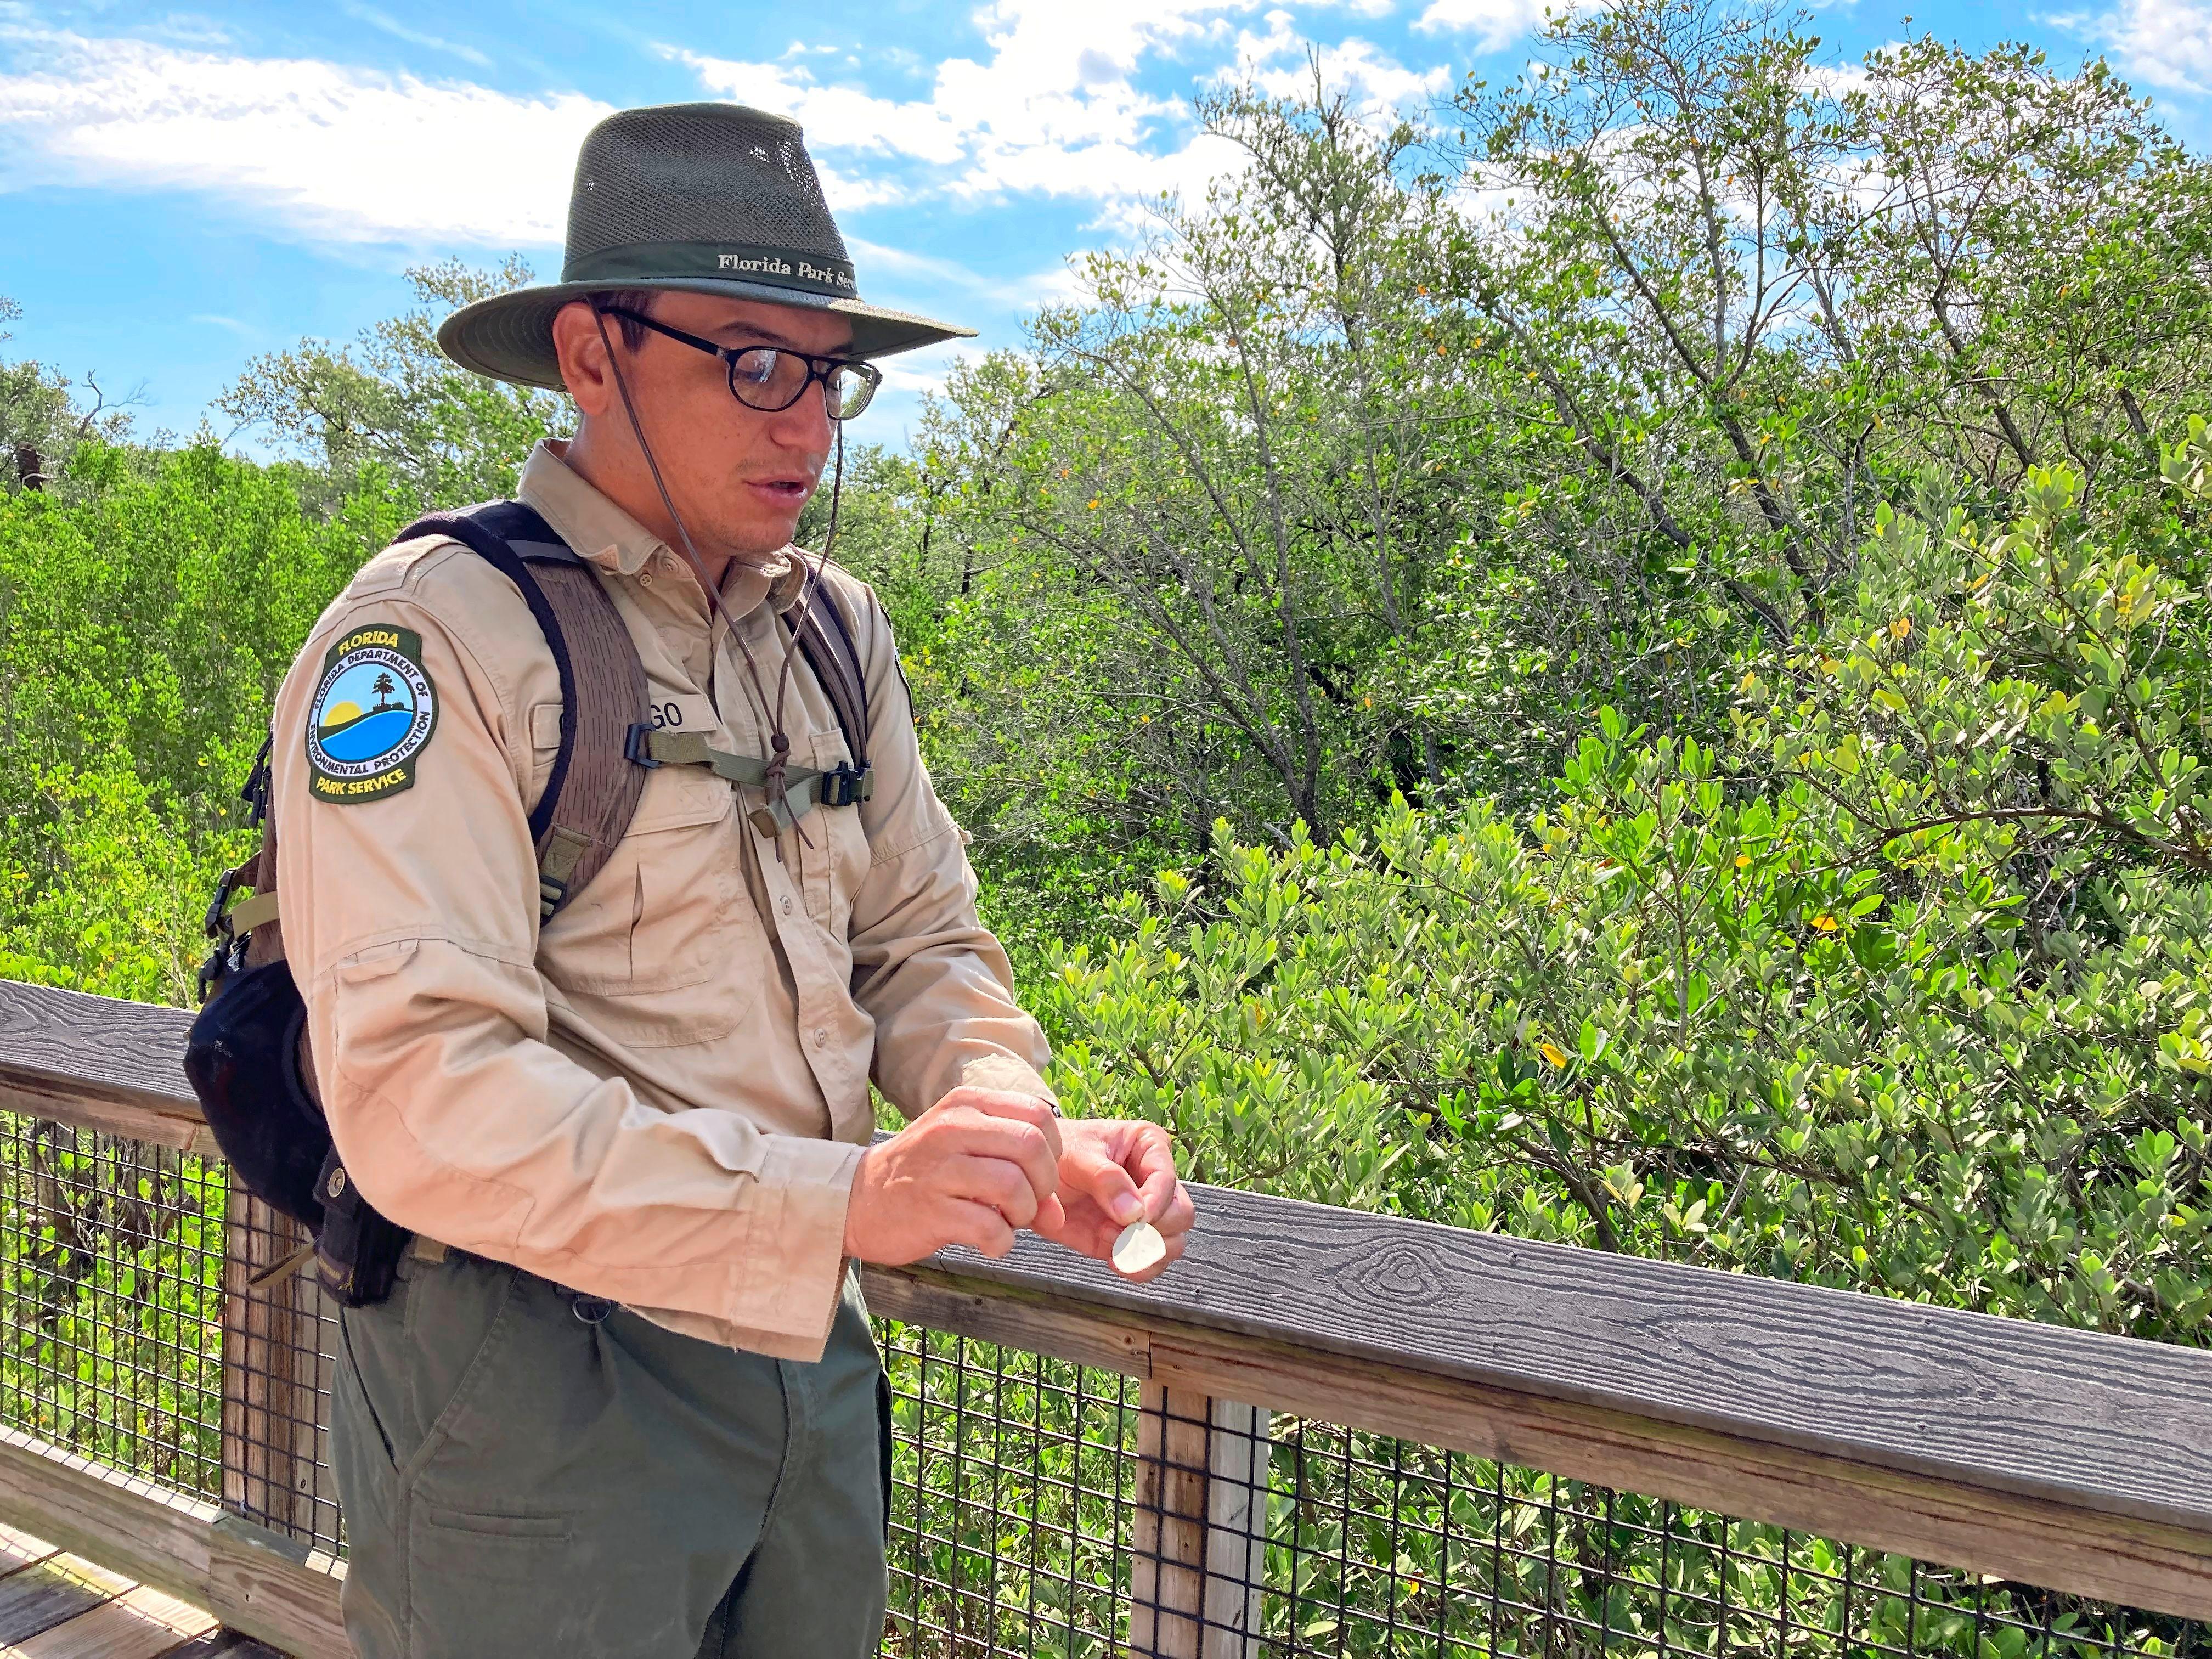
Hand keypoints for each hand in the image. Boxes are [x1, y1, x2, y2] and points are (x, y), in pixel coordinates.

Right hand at [841, 1088, 1062, 1264]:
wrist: (859, 1199)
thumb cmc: (924, 1174)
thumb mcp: (968, 1153)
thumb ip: (1019, 1171)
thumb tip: (1058, 1213)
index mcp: (967, 1104)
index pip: (1038, 1115)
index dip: (1054, 1151)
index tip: (1039, 1174)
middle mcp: (952, 1128)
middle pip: (1032, 1146)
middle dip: (1044, 1184)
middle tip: (1028, 1203)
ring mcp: (939, 1168)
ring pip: (1013, 1185)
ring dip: (1023, 1214)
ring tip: (1007, 1221)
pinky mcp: (930, 1210)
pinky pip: (990, 1227)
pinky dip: (1002, 1242)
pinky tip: (990, 1242)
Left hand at [1033, 1118, 1193, 1281]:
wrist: (1032, 1178)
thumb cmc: (1058, 1153)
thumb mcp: (1077, 1156)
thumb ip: (1105, 1179)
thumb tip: (1135, 1214)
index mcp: (1149, 1146)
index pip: (1167, 1178)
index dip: (1155, 1203)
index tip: (1134, 1219)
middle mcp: (1155, 1180)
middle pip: (1181, 1214)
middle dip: (1154, 1230)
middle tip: (1119, 1232)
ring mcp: (1146, 1213)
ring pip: (1174, 1242)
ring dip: (1146, 1252)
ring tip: (1111, 1245)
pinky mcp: (1131, 1239)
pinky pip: (1151, 1261)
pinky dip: (1137, 1268)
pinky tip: (1113, 1259)